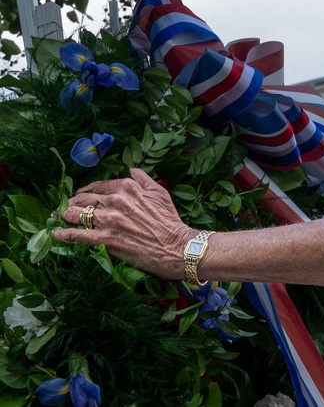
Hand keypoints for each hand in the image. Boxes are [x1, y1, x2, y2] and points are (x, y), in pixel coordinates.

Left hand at [54, 168, 194, 279]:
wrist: (175, 246)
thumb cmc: (169, 220)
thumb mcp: (159, 192)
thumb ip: (141, 177)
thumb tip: (127, 169)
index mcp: (127, 187)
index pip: (97, 185)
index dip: (86, 190)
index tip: (81, 195)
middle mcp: (115, 200)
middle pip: (83, 198)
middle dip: (72, 202)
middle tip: (66, 207)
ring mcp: (108, 220)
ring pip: (76, 213)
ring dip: (64, 215)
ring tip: (58, 217)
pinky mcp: (105, 239)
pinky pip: (77, 234)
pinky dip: (63, 233)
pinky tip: (56, 233)